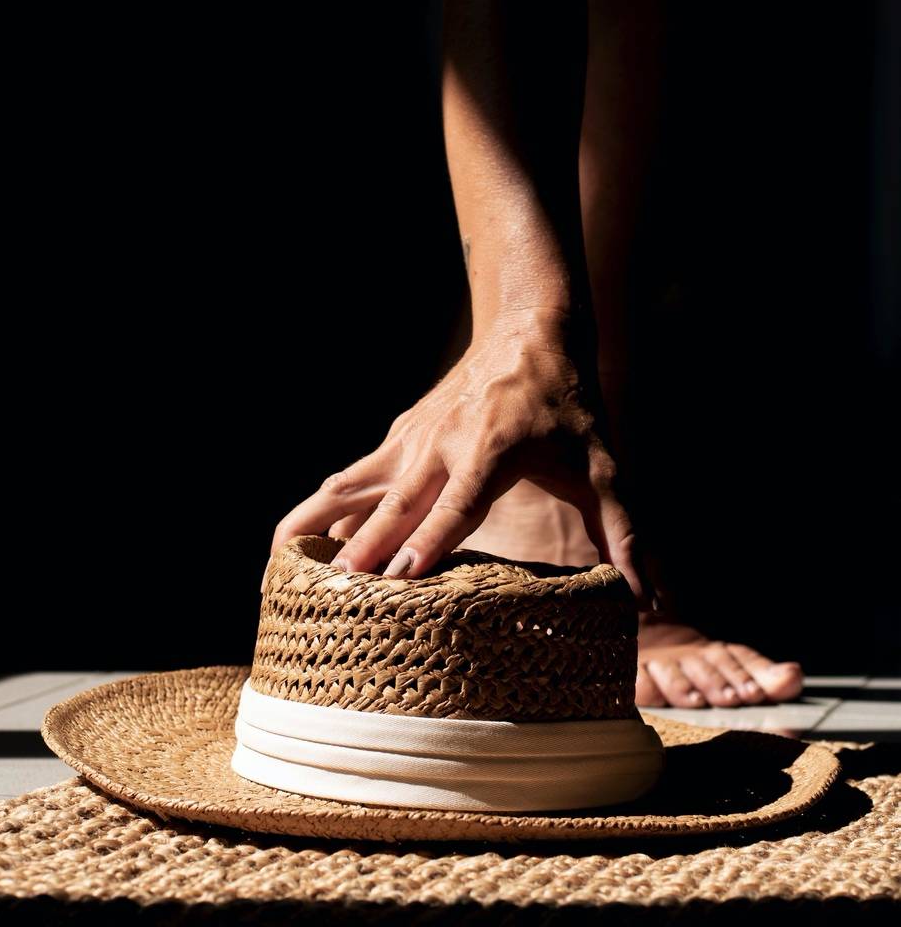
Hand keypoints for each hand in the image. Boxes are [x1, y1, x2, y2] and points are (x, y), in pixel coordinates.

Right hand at [266, 311, 654, 606]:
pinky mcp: (397, 438)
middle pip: (393, 503)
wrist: (530, 329)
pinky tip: (297, 546)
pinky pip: (349, 478)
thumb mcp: (604, 467)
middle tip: (333, 594)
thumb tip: (649, 597)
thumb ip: (625, 534)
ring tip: (277, 568)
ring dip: (313, 524)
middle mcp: (442, 445)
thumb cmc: (570, 405)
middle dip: (362, 549)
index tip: (402, 576)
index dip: (429, 541)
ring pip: (348, 485)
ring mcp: (411, 440)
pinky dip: (319, 509)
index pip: (456, 505)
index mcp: (492, 451)